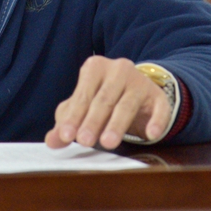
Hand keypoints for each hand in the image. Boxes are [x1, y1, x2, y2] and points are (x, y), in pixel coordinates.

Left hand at [45, 56, 170, 149]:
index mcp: (95, 67)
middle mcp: (118, 69)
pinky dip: (156, 121)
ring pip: (127, 104)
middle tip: (85, 141)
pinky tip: (151, 135)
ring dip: (117, 124)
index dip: (74, 116)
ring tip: (108, 143)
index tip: (67, 136)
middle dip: (93, 121)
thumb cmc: (103, 98)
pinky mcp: (158, 96)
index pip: (83, 95)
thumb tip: (51, 141)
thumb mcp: (83, 107)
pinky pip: (159, 109)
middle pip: (104, 99)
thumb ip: (67, 123)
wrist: (138, 90)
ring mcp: (140, 81)